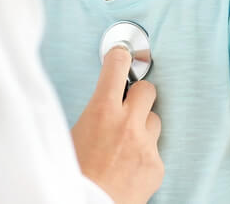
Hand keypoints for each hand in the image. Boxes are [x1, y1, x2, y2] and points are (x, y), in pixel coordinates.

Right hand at [71, 47, 163, 203]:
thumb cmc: (73, 173)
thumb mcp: (72, 133)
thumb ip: (94, 112)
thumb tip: (102, 100)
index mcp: (102, 111)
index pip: (117, 67)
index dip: (120, 57)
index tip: (121, 54)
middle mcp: (128, 124)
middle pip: (147, 89)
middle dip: (138, 96)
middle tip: (127, 106)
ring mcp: (146, 145)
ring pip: (155, 120)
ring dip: (143, 127)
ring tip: (125, 145)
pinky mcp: (157, 166)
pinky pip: (157, 150)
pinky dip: (145, 155)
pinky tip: (129, 167)